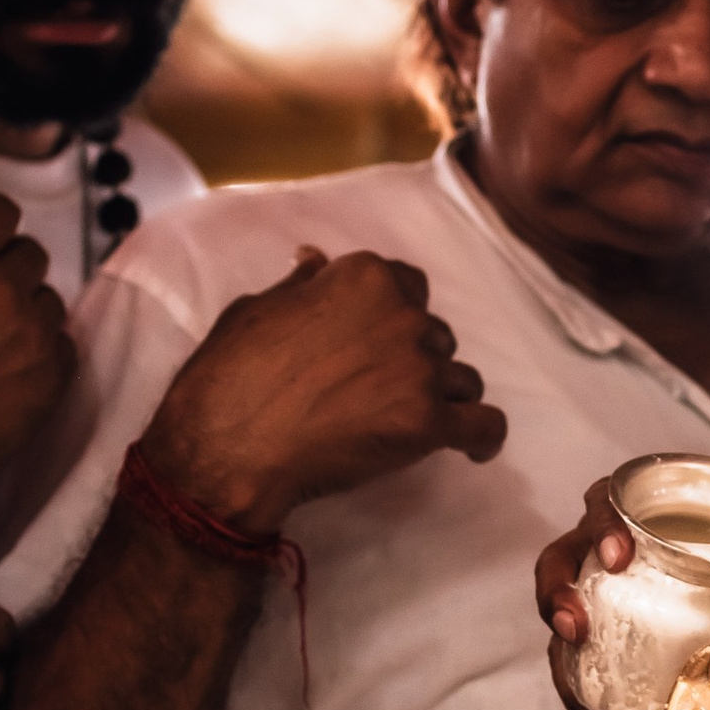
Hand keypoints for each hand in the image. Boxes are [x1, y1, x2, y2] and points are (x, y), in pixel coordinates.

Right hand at [0, 196, 70, 504]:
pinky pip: (63, 345)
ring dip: (24, 308)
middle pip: (30, 253)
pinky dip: (41, 349)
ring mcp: (36, 337)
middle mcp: (6, 290)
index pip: (0, 211)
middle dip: (3, 264)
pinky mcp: (52, 381)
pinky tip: (7, 367)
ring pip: (49, 300)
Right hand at [142, 249, 506, 533]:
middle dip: (414, 359)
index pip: (409, 285)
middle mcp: (403, 315)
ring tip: (411, 422)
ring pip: (461, 379)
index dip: (394, 315)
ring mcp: (419, 369)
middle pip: (435, 335)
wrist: (225, 448)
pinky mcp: (428, 423)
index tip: (376, 340)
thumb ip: (302, 286)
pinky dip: (482, 436)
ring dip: (441, 397)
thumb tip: (319, 260)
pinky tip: (473, 447)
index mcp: (365, 277)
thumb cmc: (229, 378)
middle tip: (378, 390)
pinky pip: (485, 425)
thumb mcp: (256, 310)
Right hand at [538, 473, 709, 709]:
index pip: (605, 503)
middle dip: (556, 591)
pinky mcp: (606, 616)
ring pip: (559, 602)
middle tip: (574, 627)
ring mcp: (600, 578)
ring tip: (576, 678)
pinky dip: (578, 681)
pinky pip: (579, 647)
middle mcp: (609, 536)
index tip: (619, 556)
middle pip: (562, 555)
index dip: (602, 528)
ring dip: (557, 643)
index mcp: (643, 503)